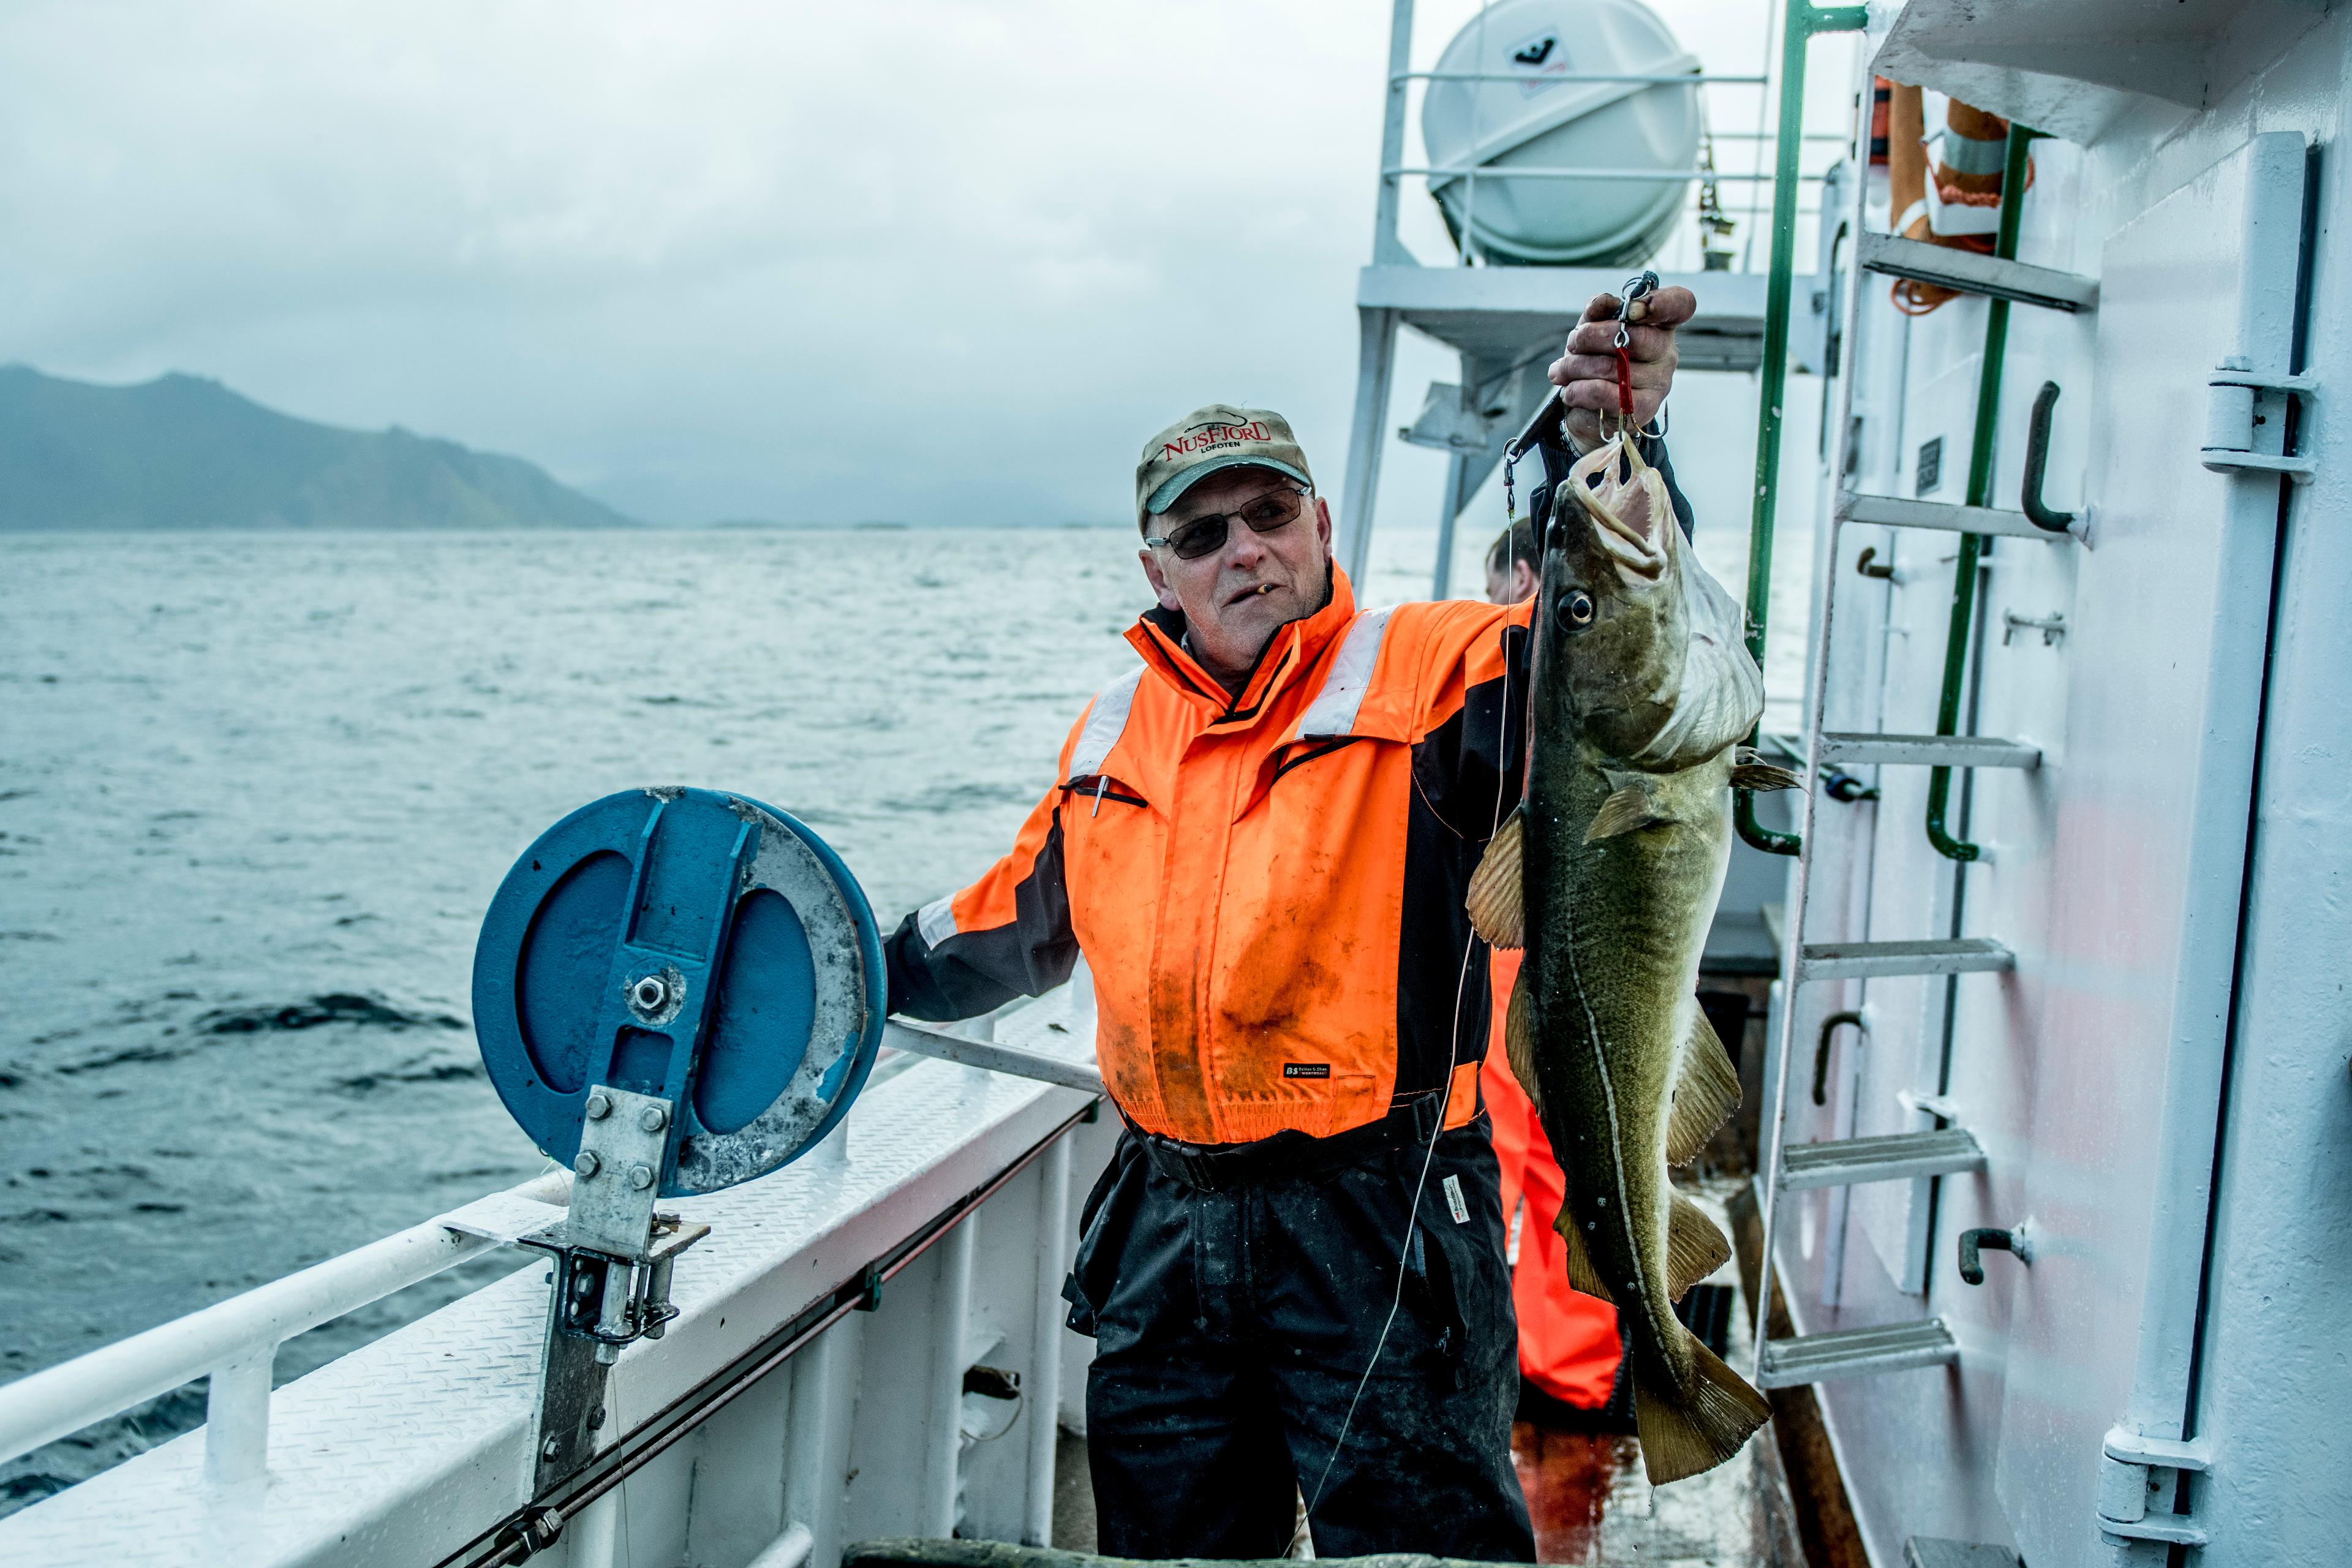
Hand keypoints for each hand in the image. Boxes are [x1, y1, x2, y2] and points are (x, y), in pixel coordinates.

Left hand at [1546, 286, 1694, 450]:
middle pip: (1636, 336)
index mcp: (1659, 325)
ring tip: (1562, 370)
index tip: (1631, 309)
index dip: (1660, 302)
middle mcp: (1666, 352)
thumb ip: (1598, 310)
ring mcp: (1659, 382)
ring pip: (1611, 367)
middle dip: (1590, 336)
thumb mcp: (1592, 328)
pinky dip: (1578, 390)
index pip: (1679, 305)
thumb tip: (1602, 302)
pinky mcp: (1643, 409)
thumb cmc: (1595, 361)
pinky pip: (1604, 393)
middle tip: (1573, 343)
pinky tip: (1569, 390)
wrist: (1588, 409)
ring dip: (1575, 366)